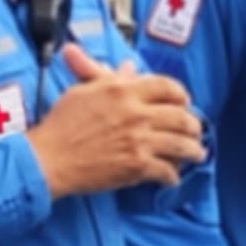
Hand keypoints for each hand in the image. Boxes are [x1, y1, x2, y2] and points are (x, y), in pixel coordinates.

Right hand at [24, 44, 203, 196]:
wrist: (49, 158)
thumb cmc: (59, 124)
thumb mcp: (82, 91)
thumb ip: (107, 77)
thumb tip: (127, 66)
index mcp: (123, 90)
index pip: (167, 87)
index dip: (181, 95)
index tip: (184, 103)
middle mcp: (136, 113)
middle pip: (181, 116)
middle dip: (193, 125)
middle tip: (195, 131)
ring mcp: (139, 140)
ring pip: (181, 144)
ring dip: (192, 150)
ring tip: (196, 154)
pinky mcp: (137, 166)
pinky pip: (166, 171)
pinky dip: (172, 176)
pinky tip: (171, 178)